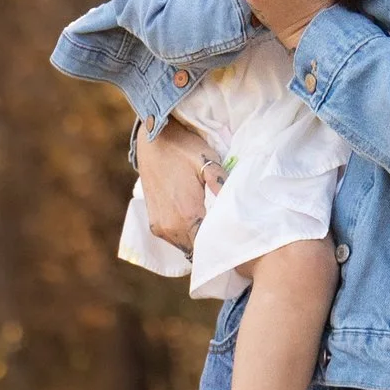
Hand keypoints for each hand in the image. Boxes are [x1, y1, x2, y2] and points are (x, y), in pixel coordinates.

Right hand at [137, 117, 224, 254]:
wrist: (153, 140)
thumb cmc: (183, 148)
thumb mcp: (208, 162)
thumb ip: (221, 185)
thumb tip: (236, 207)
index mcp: (186, 215)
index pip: (208, 245)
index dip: (223, 243)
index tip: (236, 238)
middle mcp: (170, 227)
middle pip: (197, 249)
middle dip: (212, 244)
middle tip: (229, 233)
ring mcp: (159, 227)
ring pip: (185, 245)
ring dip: (198, 240)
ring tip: (214, 228)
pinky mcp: (154, 223)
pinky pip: (175, 238)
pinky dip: (187, 235)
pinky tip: (199, 222)